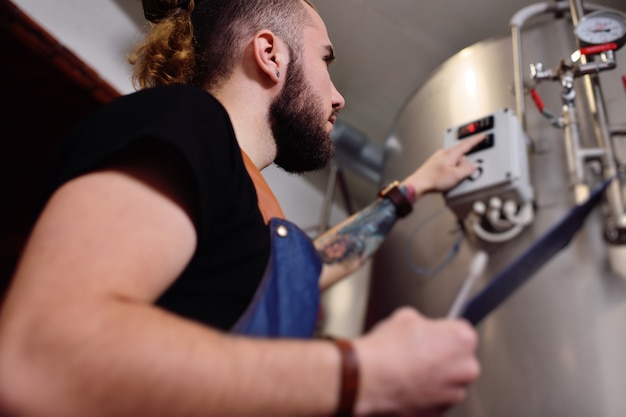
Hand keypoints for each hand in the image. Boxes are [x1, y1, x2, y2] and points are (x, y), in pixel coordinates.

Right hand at [353, 307, 479, 415]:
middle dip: (442, 356)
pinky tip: (405, 385)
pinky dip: (424, 395)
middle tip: (418, 352)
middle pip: (459, 359)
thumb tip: (420, 329)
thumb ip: (423, 323)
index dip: (443, 332)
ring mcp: (454, 394)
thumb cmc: (388, 349)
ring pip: (448, 382)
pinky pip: (435, 400)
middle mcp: (465, 368)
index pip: (462, 332)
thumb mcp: (405, 317)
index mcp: (462, 340)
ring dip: (434, 377)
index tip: (433, 334)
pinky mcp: (439, 412)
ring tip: (408, 370)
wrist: (370, 379)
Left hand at [402, 135, 485, 197]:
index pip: (467, 144)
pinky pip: (447, 165)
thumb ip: (467, 169)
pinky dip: (450, 171)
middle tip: (463, 174)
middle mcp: (443, 153)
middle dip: (465, 163)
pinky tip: (446, 179)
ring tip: (452, 179)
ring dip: (456, 169)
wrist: (418, 184)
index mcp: (450, 153)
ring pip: (454, 161)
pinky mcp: (434, 164)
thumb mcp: (455, 176)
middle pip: (461, 155)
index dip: (476, 140)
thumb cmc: (433, 179)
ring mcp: (438, 158)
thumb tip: (473, 166)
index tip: (482, 135)